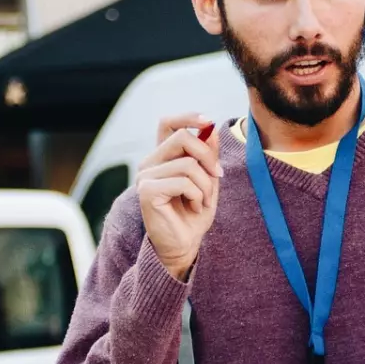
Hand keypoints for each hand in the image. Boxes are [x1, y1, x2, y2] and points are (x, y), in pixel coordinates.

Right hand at [136, 114, 222, 279]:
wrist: (184, 245)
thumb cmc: (194, 214)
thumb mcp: (208, 181)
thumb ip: (208, 156)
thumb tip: (211, 130)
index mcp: (163, 157)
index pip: (168, 124)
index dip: (187, 117)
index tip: (208, 122)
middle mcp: (150, 163)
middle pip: (182, 137)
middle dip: (208, 156)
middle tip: (218, 175)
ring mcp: (145, 176)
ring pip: (188, 163)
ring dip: (206, 184)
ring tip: (203, 201)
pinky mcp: (147, 191)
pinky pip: (183, 182)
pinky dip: (198, 195)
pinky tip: (195, 207)